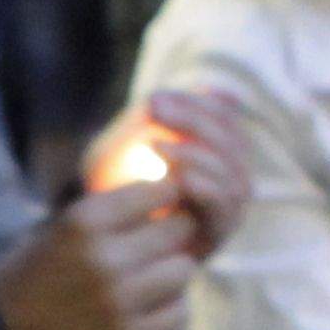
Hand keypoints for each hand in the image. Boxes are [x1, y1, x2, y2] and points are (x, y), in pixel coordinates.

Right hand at [0, 185, 196, 329]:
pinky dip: (169, 310)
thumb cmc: (22, 282)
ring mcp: (120, 302)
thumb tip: (159, 197)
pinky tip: (149, 310)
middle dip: (172, 234)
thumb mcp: (54, 231)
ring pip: (182, 271)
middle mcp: (105, 257)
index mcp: (83, 221)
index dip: (164, 197)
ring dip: (171, 273)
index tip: (160, 206)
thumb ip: (104, 215)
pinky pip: (177, 315)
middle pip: (178, 228)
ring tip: (152, 280)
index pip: (157, 191)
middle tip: (159, 245)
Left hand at [127, 84, 255, 255]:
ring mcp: (226, 210)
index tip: (153, 100)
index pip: (225, 120)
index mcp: (216, 151)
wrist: (94, 238)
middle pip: (234, 144)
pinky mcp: (216, 238)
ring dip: (198, 156)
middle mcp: (229, 180)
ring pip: (235, 176)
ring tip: (157, 148)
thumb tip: (218, 91)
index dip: (194, 105)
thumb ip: (166, 114)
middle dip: (195, 123)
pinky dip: (207, 189)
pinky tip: (180, 178)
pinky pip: (225, 210)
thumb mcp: (132, 142)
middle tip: (154, 114)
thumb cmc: (113, 184)